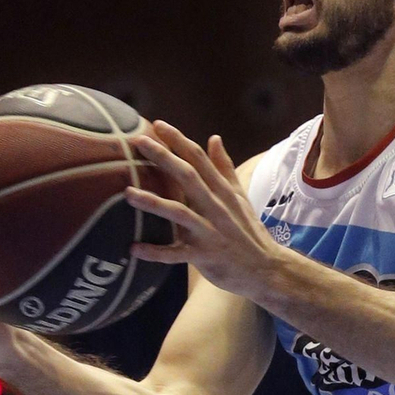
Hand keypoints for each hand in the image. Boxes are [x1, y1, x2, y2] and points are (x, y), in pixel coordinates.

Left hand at [127, 122, 279, 298]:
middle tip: (138, 141)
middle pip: (188, 176)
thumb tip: (213, 138)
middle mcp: (216, 207)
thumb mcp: (240, 197)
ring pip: (179, 213)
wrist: (267, 269)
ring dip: (153, 203)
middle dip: (163, 157)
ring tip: (127, 193)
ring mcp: (210, 232)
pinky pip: (176, 255)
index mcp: (222, 191)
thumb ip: (224, 168)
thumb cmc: (248, 232)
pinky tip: (134, 248)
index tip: (157, 125)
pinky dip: (156, 252)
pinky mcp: (205, 256)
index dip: (178, 140)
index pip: (199, 159)